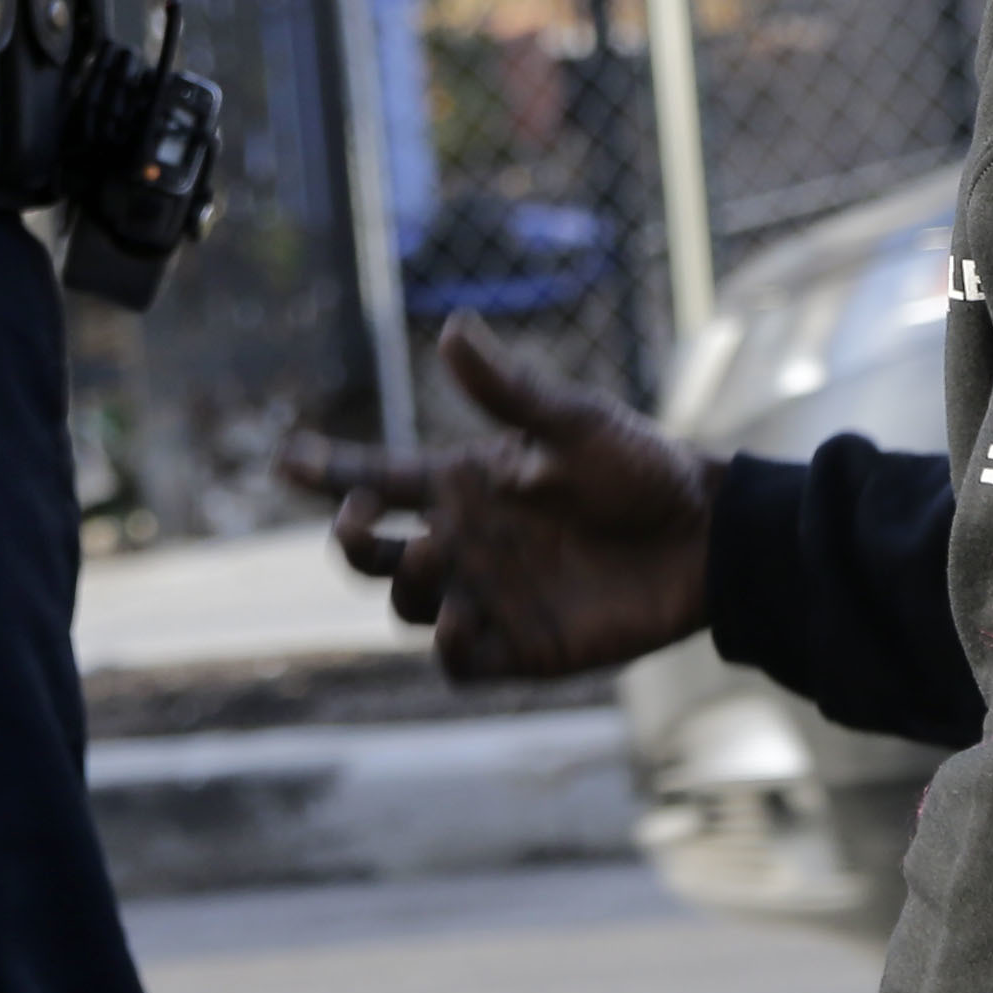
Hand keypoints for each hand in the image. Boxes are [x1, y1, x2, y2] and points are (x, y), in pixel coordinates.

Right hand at [333, 319, 716, 681]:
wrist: (707, 538)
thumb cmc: (642, 468)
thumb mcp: (573, 421)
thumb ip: (508, 388)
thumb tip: (451, 331)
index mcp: (464, 482)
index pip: (375, 476)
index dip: (326, 471)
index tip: (286, 460)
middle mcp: (463, 540)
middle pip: (369, 553)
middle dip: (350, 539)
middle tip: (364, 519)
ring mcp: (487, 595)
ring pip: (406, 604)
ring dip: (405, 583)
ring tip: (440, 552)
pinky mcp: (522, 647)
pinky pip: (457, 662)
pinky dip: (447, 647)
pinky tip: (462, 622)